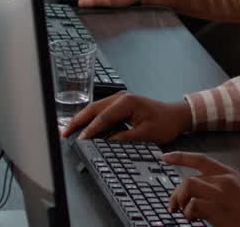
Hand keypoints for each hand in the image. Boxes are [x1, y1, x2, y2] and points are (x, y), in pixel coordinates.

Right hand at [61, 91, 192, 142]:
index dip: (90, 129)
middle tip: (63, 133)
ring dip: (81, 119)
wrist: (176, 115)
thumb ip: (125, 138)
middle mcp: (121, 97)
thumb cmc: (165, 124)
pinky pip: (101, 111)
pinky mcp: (120, 104)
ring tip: (68, 130)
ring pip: (94, 108)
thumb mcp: (146, 134)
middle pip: (93, 108)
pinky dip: (90, 118)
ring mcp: (119, 99)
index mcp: (127, 102)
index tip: (80, 140)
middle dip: (77, 120)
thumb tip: (106, 142)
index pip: (103, 117)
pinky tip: (83, 126)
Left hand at [165, 153, 239, 226]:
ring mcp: (220, 194)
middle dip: (177, 194)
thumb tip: (201, 191)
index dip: (180, 157)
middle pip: (189, 179)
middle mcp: (223, 180)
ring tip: (185, 213)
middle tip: (174, 206)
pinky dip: (189, 214)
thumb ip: (223, 185)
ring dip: (181, 202)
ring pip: (187, 187)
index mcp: (229, 174)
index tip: (165, 157)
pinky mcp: (217, 209)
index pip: (200, 159)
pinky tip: (195, 219)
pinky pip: (193, 206)